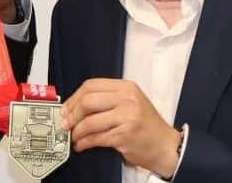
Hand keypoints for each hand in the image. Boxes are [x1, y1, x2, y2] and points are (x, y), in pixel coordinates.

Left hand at [60, 78, 181, 178]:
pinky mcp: (124, 136)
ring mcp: (127, 117)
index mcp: (126, 88)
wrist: (166, 146)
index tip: (66, 108)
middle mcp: (127, 100)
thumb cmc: (147, 126)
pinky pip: (96, 138)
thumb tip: (76, 106)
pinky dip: (84, 143)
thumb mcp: (131, 103)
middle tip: (65, 123)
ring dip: (77, 131)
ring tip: (74, 137)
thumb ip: (107, 100)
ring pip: (90, 122)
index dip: (74, 98)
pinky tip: (82, 145)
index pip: (92, 85)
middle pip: (88, 101)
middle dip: (72, 114)